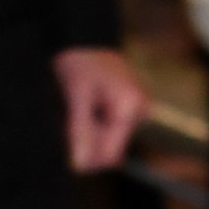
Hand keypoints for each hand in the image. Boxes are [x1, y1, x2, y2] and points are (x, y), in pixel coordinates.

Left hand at [51, 48, 147, 171]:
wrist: (86, 41)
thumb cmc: (80, 65)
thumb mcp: (76, 97)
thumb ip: (80, 131)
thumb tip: (81, 166)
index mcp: (130, 108)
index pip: (109, 156)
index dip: (86, 158)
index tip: (67, 141)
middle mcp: (140, 111)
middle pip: (109, 151)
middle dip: (87, 142)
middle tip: (72, 117)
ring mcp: (138, 111)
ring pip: (108, 142)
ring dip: (89, 134)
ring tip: (79, 108)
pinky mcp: (131, 111)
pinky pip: (110, 131)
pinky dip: (94, 125)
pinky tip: (87, 107)